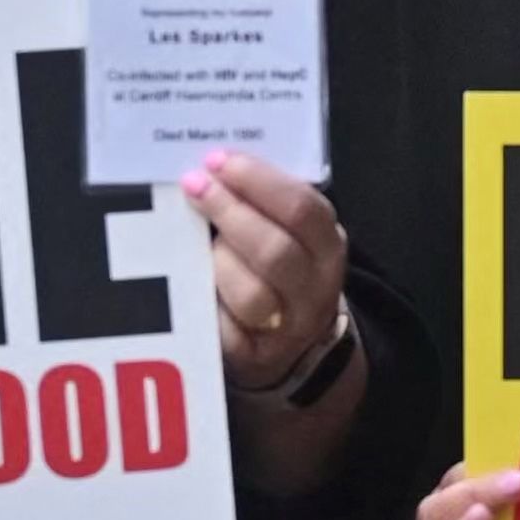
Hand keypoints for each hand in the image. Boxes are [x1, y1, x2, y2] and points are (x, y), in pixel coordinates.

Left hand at [191, 150, 346, 393]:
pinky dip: (205, 303)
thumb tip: (214, 164)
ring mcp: (288, 330)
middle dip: (230, 211)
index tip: (218, 160)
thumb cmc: (280, 267)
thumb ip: (266, 200)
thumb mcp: (290, 231)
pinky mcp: (253, 359)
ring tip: (199, 242)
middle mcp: (316, 290)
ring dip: (218, 261)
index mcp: (328, 246)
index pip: (303, 209)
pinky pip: (224, 331)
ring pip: (252, 295)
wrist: (293, 343)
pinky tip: (190, 282)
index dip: (258, 181)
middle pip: (275, 251)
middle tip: (194, 185)